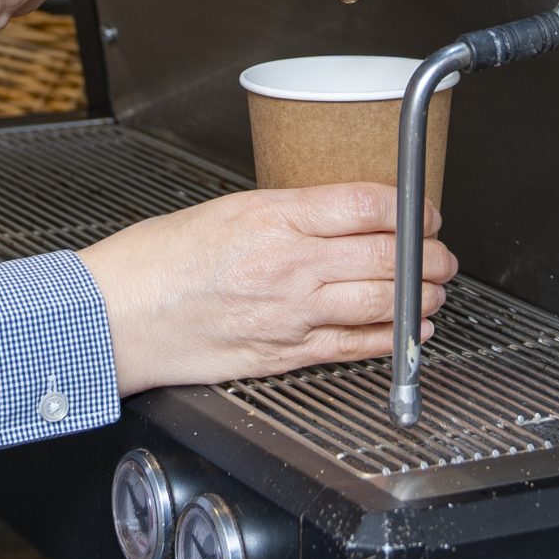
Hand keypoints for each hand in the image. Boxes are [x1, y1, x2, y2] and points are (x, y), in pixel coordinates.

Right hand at [76, 185, 454, 395]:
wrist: (115, 317)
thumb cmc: (156, 261)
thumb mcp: (225, 209)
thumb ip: (287, 212)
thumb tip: (342, 213)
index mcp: (272, 218)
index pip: (366, 205)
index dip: (410, 205)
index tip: (424, 208)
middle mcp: (288, 266)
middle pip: (388, 254)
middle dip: (430, 254)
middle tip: (443, 253)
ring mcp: (290, 314)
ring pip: (383, 302)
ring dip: (423, 296)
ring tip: (436, 289)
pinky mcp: (284, 354)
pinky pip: (356, 347)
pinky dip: (395, 338)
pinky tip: (411, 329)